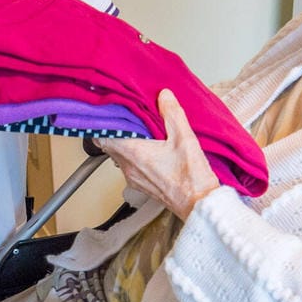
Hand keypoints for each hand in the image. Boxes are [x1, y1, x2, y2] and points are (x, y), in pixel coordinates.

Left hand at [97, 91, 219, 218]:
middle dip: (114, 130)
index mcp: (134, 153)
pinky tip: (148, 149)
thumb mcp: (185, 138)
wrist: (200, 205)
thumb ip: (172, 113)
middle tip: (124, 117)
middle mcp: (129, 168)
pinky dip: (132, 155)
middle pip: (108, 145)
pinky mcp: (142, 185)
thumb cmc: (192, 178)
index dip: (103, 122)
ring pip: (118, 156)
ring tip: (137, 131)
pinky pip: (129, 167)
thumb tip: (164, 96)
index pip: (102, 135)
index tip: (110, 111)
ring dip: (123, 143)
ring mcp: (134, 179)